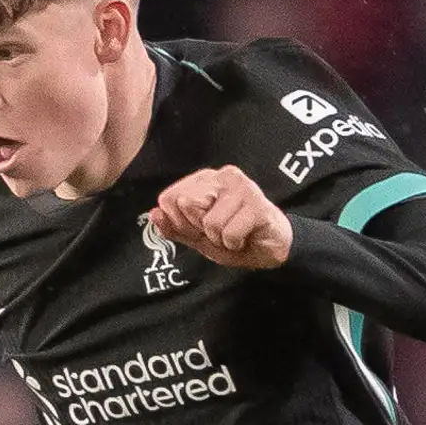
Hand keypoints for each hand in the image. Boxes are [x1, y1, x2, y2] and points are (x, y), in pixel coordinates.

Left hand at [150, 166, 291, 269]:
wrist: (272, 249)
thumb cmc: (236, 238)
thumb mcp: (199, 237)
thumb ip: (176, 227)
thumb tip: (153, 214)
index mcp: (204, 179)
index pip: (170, 199)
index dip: (180, 222)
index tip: (201, 228)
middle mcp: (222, 176)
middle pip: (186, 205)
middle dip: (200, 229)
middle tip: (219, 232)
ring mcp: (241, 187)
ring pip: (209, 223)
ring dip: (221, 239)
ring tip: (235, 233)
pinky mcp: (257, 203)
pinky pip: (228, 233)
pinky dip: (235, 243)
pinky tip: (246, 236)